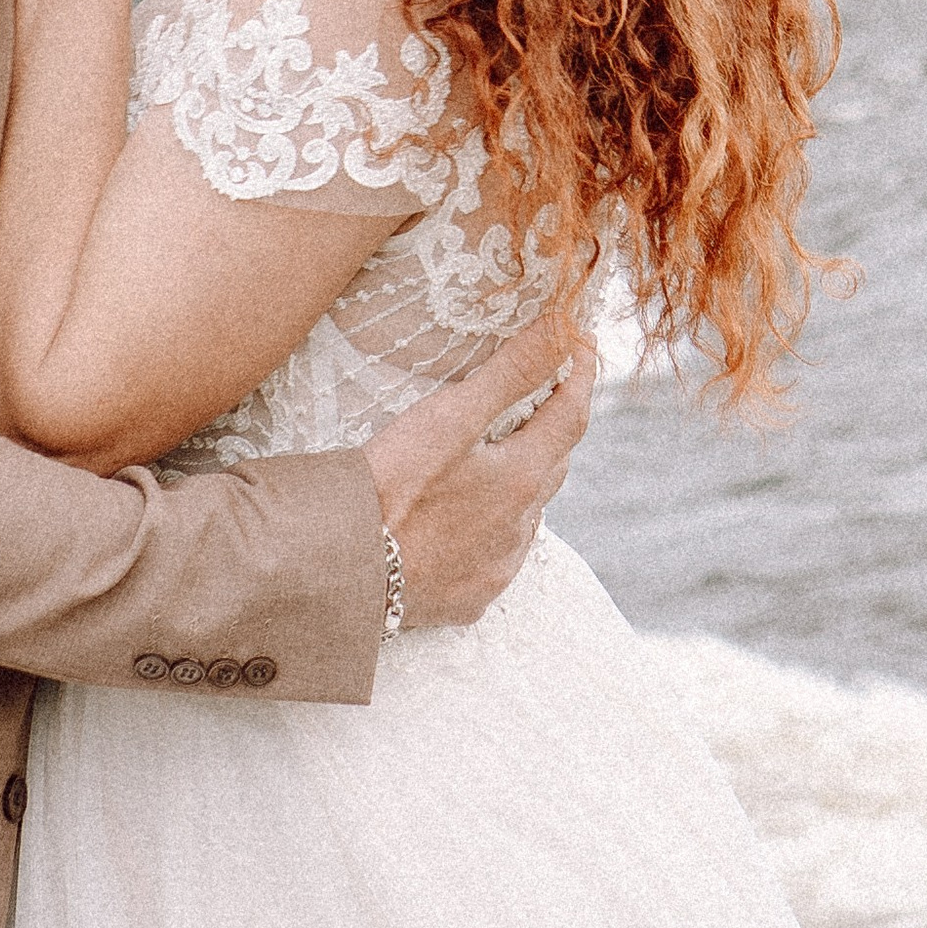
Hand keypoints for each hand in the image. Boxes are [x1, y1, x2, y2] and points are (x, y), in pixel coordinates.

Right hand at [363, 312, 595, 631]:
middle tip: (544, 393)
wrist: (341, 570)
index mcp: (522, 479)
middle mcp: (520, 528)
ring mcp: (497, 568)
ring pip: (528, 513)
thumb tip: (563, 330)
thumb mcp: (450, 417)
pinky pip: (498, 555)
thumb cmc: (391, 487)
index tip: (585, 343)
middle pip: (553, 465)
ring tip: (501, 456)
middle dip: (553, 426)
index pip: (572, 416)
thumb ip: (511, 373)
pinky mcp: (470, 597)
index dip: (582, 375)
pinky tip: (467, 520)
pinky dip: (494, 529)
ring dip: (524, 481)